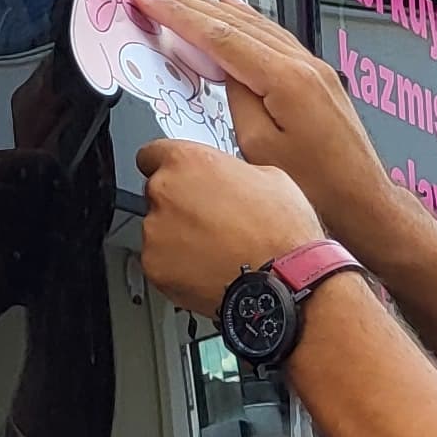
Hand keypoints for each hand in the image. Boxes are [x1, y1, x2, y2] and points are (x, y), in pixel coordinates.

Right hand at [130, 0, 401, 237]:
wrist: (364, 202)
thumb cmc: (319, 188)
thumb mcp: (259, 149)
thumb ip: (236, 100)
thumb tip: (223, 72)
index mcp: (286, 79)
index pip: (219, 35)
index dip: (177, 14)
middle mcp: (303, 63)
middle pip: (234, 21)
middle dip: (187, 1)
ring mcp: (313, 67)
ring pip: (254, 24)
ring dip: (212, 7)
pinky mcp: (317, 77)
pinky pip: (273, 36)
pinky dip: (244, 20)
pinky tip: (232, 9)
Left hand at [137, 136, 324, 318]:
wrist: (283, 282)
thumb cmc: (281, 232)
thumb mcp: (269, 178)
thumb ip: (231, 171)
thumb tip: (228, 178)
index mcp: (188, 162)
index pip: (152, 154)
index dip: (169, 167)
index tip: (180, 179)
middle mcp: (164, 192)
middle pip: (158, 194)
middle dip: (180, 205)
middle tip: (213, 221)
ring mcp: (155, 232)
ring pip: (159, 230)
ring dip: (179, 238)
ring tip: (216, 250)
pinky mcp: (154, 267)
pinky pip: (160, 263)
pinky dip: (179, 267)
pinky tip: (209, 269)